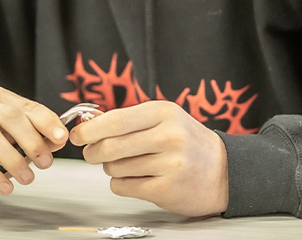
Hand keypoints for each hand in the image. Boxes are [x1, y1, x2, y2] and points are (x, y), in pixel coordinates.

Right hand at [0, 86, 69, 200]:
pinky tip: (5, 186)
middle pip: (9, 117)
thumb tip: (57, 141)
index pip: (26, 106)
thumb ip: (32, 138)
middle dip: (32, 140)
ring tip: (27, 178)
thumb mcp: (9, 140)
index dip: (46, 121)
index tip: (61, 138)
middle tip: (45, 162)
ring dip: (14, 159)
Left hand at [69, 100, 228, 216]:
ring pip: (114, 168)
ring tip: (129, 165)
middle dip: (94, 152)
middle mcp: (168, 136)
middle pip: (110, 146)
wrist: (224, 171)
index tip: (77, 135)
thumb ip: (130, 121)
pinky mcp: (166, 188)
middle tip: (93, 154)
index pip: (115, 119)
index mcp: (164, 112)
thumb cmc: (188, 142)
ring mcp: (169, 163)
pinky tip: (137, 178)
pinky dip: (121, 184)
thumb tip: (88, 125)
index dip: (90, 129)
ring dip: (112, 168)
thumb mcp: (165, 120)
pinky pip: (124, 187)